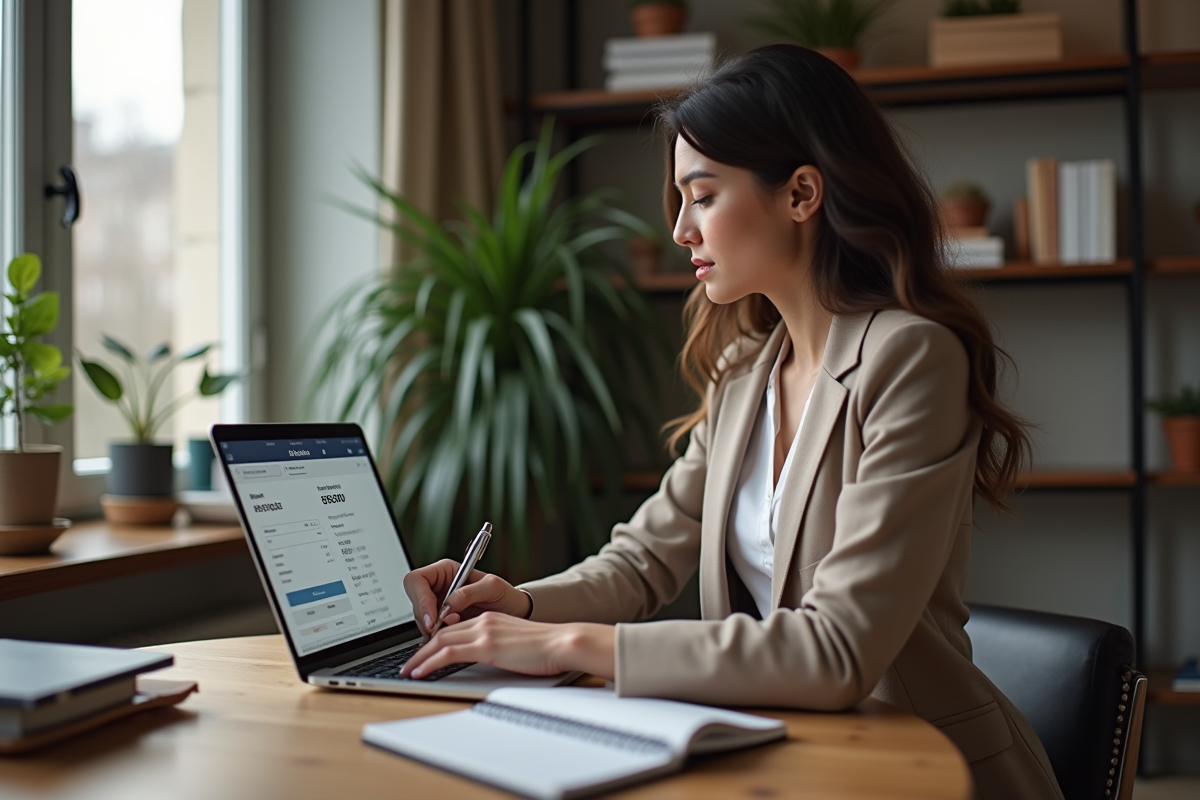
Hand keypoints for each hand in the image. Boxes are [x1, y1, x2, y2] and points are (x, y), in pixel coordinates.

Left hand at [399, 612, 614, 679]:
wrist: (563, 642)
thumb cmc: (549, 648)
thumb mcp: (518, 645)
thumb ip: (501, 648)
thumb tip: (492, 662)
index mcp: (491, 620)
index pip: (455, 629)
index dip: (436, 642)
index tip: (425, 654)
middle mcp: (484, 621)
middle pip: (442, 633)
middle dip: (421, 649)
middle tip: (409, 664)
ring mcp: (484, 631)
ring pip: (440, 642)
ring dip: (420, 657)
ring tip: (408, 671)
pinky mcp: (486, 645)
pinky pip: (448, 653)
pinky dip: (429, 662)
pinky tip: (420, 672)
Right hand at [402, 560, 531, 635]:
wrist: (514, 612)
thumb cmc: (505, 594)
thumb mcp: (492, 587)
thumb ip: (468, 592)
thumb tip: (448, 605)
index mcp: (446, 571)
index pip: (417, 580)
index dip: (420, 599)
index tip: (433, 618)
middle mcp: (438, 586)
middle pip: (414, 600)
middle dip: (425, 616)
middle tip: (439, 627)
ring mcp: (438, 603)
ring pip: (420, 617)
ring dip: (433, 627)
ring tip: (456, 625)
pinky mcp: (442, 621)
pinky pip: (429, 629)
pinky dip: (438, 636)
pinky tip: (453, 633)